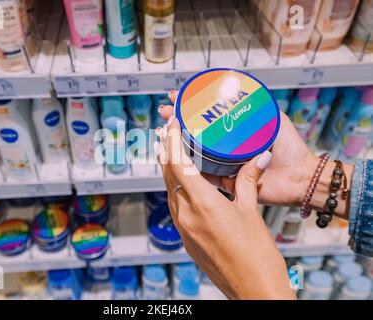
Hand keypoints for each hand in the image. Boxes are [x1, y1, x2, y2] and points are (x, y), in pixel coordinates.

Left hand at [154, 117, 295, 299]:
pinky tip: (184, 184)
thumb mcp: (251, 212)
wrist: (253, 289)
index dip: (171, 141)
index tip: (170, 125)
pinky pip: (175, 206)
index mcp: (203, 204)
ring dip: (169, 170)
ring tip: (173, 152)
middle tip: (167, 132)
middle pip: (168, 175)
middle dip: (165, 151)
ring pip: (169, 191)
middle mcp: (186, 215)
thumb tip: (256, 158)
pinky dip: (176, 189)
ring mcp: (183, 228)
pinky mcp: (185, 239)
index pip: (178, 164)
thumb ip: (248, 181)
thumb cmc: (256, 254)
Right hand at [158, 91, 318, 207]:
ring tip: (165, 130)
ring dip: (179, 143)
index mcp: (237, 132)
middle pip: (198, 133)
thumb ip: (262, 107)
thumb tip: (241, 88)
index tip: (176, 96)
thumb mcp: (276, 121)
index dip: (192, 105)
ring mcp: (226, 165)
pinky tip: (176, 157)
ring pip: (196, 153)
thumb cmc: (291, 150)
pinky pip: (206, 176)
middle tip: (164, 112)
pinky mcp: (227, 182)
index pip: (210, 116)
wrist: (300, 179)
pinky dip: (190, 169)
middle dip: (179, 121)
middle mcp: (229, 147)